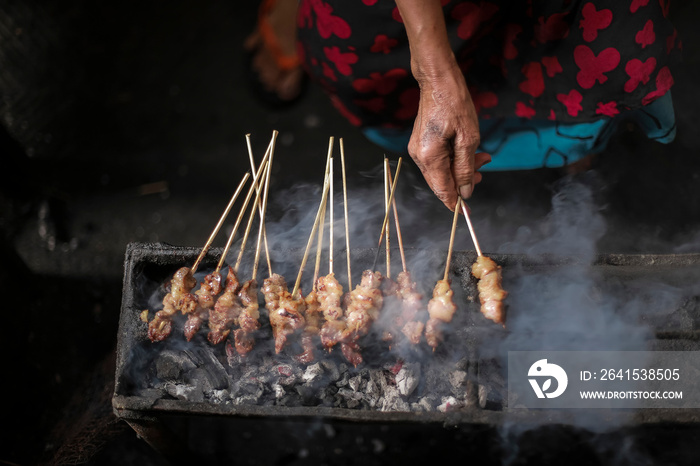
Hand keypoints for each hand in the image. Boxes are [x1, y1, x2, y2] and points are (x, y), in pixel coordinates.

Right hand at [408, 71, 490, 209]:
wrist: (438, 80)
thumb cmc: (454, 104)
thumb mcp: (468, 138)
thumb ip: (466, 168)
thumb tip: (465, 191)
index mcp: (429, 157)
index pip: (442, 189)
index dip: (456, 203)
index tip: (467, 212)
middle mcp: (419, 156)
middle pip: (440, 182)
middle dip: (462, 181)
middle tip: (483, 170)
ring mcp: (417, 150)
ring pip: (440, 171)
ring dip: (460, 169)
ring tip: (481, 157)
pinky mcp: (420, 143)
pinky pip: (437, 161)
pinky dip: (453, 160)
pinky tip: (468, 152)